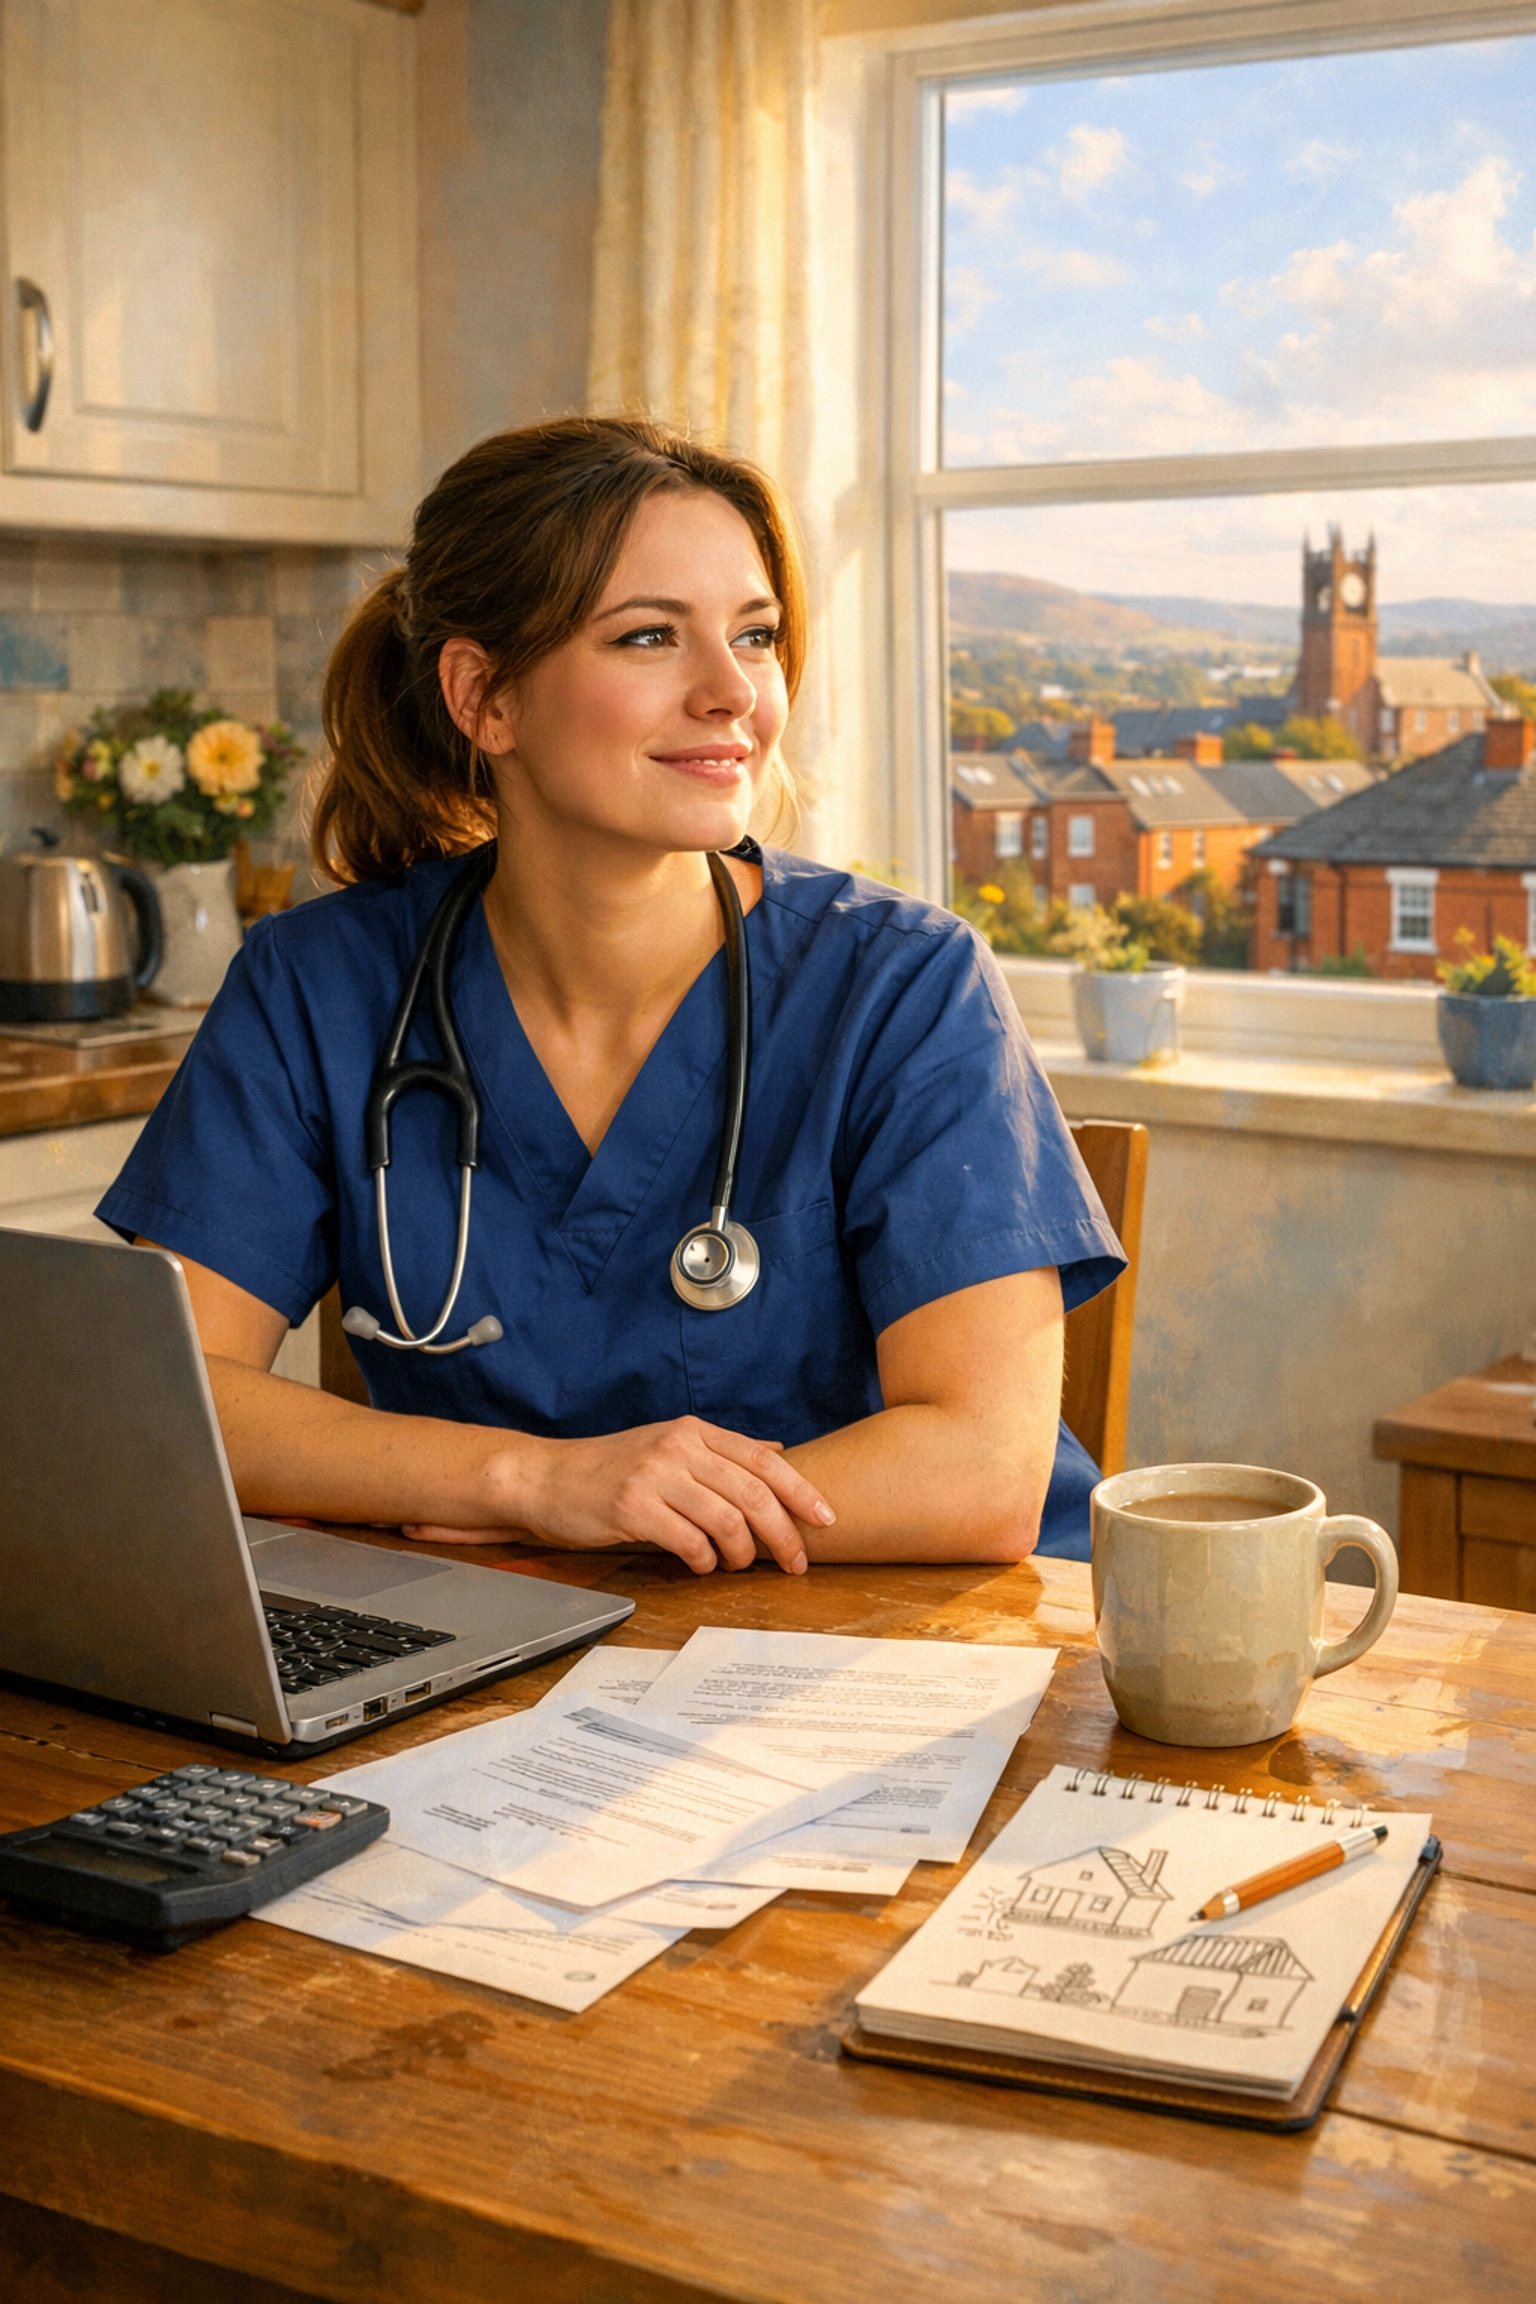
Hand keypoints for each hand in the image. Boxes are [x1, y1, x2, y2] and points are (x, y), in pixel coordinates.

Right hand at [403, 1416, 834, 1574]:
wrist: (545, 1478)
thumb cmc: (610, 1468)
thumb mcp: (669, 1445)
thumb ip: (721, 1451)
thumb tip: (776, 1448)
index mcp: (693, 1431)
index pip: (763, 1459)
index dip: (800, 1491)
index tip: (825, 1519)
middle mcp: (678, 1447)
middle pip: (753, 1492)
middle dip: (783, 1532)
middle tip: (795, 1562)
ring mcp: (655, 1475)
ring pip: (726, 1519)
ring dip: (742, 1552)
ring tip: (739, 1565)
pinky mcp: (632, 1507)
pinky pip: (688, 1539)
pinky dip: (704, 1559)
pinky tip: (701, 1565)